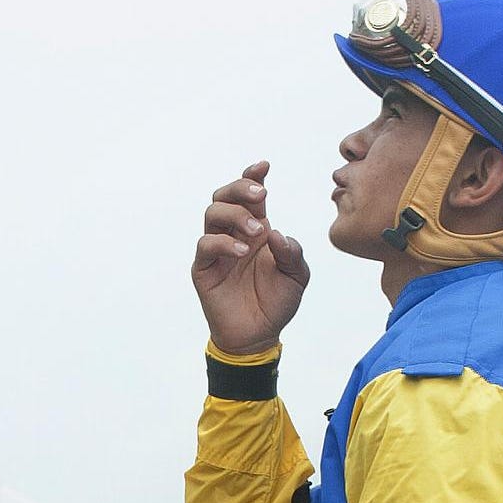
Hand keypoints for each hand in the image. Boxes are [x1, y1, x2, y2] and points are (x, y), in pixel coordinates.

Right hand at [193, 162, 308, 356]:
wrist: (259, 335)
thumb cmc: (277, 303)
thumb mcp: (297, 276)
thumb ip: (292, 252)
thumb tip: (275, 233)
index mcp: (257, 228)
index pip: (250, 194)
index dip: (253, 176)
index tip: (265, 166)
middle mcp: (234, 233)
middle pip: (225, 195)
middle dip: (241, 188)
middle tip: (261, 197)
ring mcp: (217, 249)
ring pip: (212, 213)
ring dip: (235, 215)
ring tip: (256, 233)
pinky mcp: (204, 268)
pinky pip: (205, 244)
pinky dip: (223, 242)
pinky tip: (241, 252)